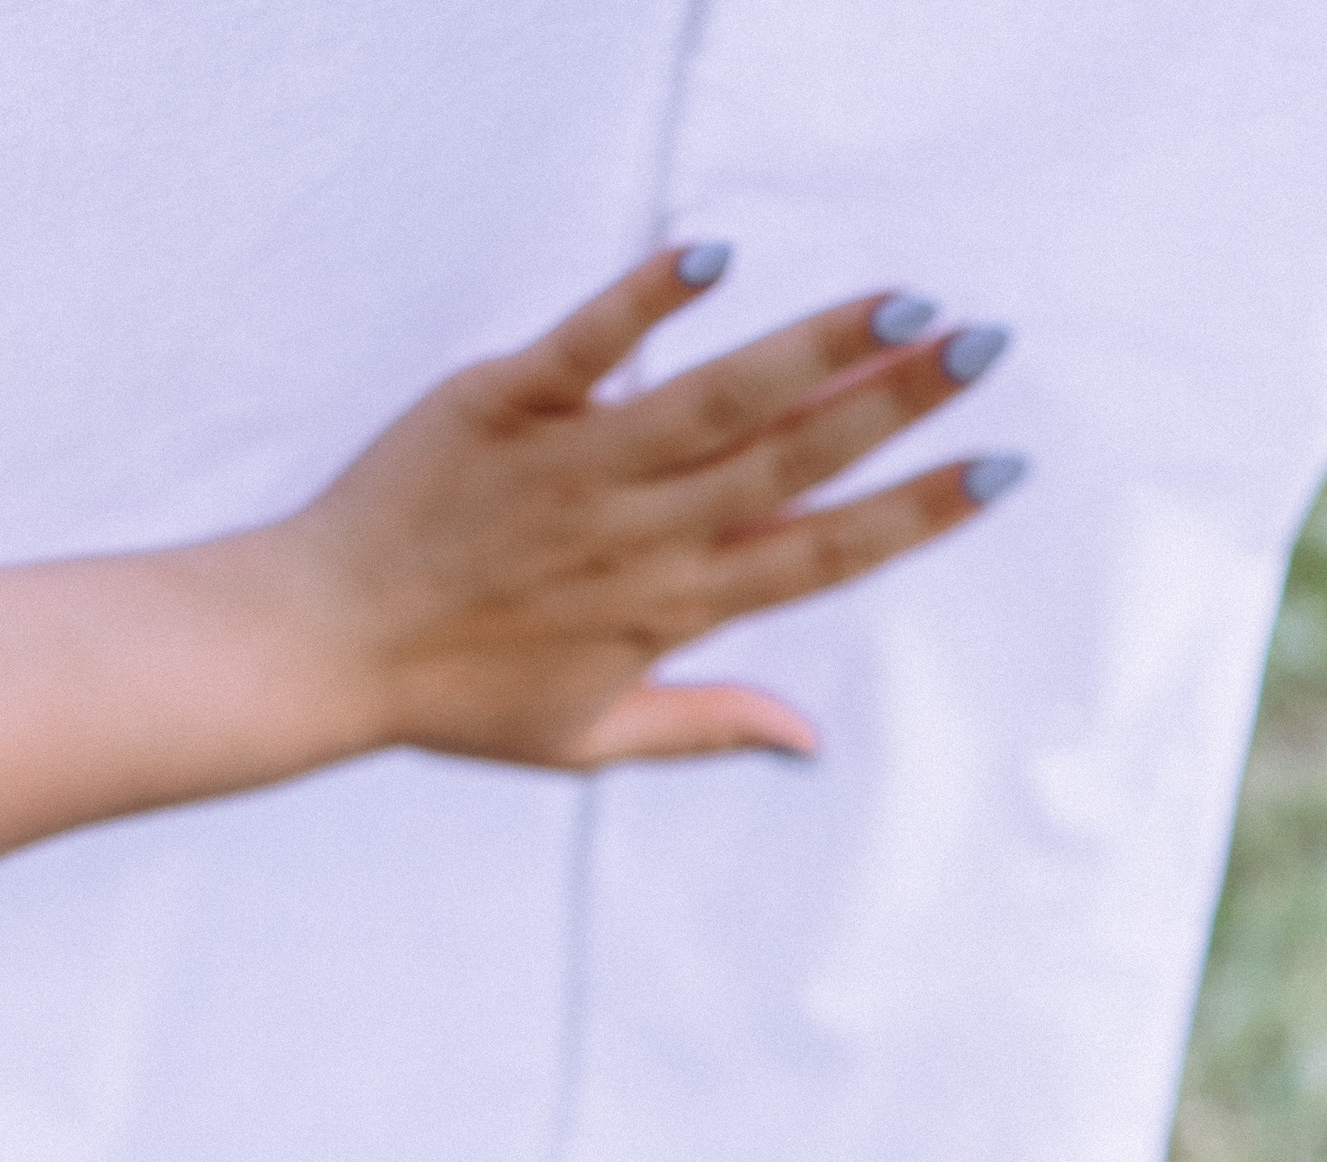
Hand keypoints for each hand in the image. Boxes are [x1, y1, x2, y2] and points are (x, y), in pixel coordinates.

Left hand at [272, 249, 1016, 769]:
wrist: (327, 643)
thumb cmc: (457, 697)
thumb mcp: (591, 741)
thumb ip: (709, 726)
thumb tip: (811, 741)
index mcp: (676, 611)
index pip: (824, 555)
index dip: (918, 512)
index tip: (999, 466)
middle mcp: (644, 538)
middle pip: (795, 464)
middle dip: (897, 405)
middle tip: (983, 346)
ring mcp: (578, 469)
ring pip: (718, 402)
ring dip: (813, 350)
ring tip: (900, 301)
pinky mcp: (505, 406)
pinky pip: (589, 347)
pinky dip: (648, 303)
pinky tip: (713, 256)